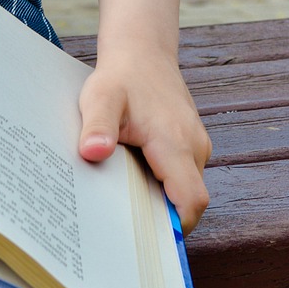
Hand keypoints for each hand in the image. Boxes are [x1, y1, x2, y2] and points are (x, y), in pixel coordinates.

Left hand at [77, 45, 211, 232]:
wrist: (142, 51)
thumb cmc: (121, 76)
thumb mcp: (100, 97)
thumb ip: (98, 126)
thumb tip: (93, 153)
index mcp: (176, 143)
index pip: (190, 202)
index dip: (174, 226)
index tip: (144, 236)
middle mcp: (194, 148)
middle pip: (187, 200)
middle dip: (160, 215)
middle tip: (123, 221)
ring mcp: (195, 146)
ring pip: (185, 187)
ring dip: (160, 196)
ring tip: (124, 195)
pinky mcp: (190, 143)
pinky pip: (182, 174)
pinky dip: (162, 181)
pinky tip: (132, 174)